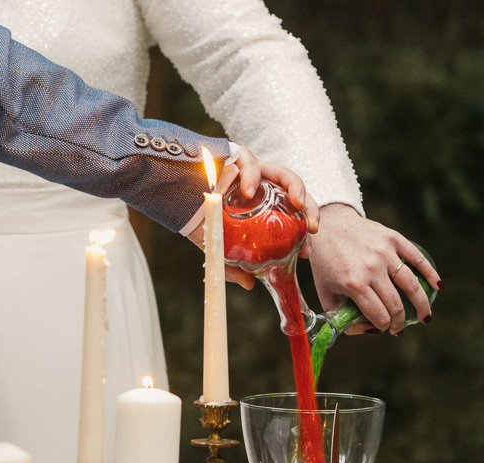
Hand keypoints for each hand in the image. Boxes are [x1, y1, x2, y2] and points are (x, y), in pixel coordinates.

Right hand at [186, 145, 319, 289]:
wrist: (171, 195)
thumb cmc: (196, 217)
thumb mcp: (217, 245)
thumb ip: (232, 265)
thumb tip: (250, 285)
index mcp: (263, 204)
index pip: (291, 214)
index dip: (302, 232)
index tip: (305, 252)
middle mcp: (262, 186)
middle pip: (295, 194)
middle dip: (309, 209)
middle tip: (311, 229)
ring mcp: (252, 170)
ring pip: (283, 174)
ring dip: (295, 188)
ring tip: (297, 203)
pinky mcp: (237, 155)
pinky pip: (251, 164)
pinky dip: (252, 177)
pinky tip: (249, 192)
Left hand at [307, 203, 442, 334]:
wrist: (328, 226)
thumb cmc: (326, 264)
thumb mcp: (325, 293)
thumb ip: (342, 317)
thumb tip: (370, 330)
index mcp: (353, 284)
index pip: (378, 315)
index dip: (385, 327)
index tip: (385, 329)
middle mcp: (371, 268)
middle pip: (396, 304)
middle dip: (400, 322)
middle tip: (400, 327)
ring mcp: (384, 253)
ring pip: (412, 285)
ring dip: (422, 306)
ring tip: (425, 318)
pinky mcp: (393, 239)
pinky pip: (417, 259)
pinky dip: (431, 274)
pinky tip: (438, 287)